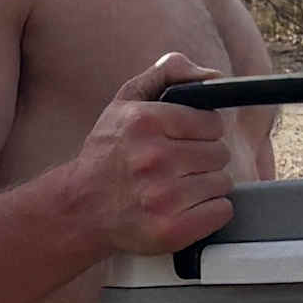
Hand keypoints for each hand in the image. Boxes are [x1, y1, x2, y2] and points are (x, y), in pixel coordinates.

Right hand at [74, 53, 243, 259]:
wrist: (80, 209)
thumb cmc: (109, 153)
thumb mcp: (126, 101)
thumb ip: (168, 73)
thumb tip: (214, 75)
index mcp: (144, 122)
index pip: (212, 123)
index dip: (200, 132)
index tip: (181, 140)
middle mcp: (153, 159)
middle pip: (219, 154)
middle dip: (202, 159)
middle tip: (176, 167)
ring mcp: (162, 197)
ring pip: (222, 183)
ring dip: (205, 186)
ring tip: (176, 188)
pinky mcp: (171, 230)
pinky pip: (221, 212)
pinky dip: (209, 212)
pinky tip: (184, 209)